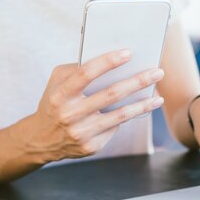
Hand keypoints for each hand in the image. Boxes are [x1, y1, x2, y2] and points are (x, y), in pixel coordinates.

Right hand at [20, 49, 163, 161]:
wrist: (41, 140)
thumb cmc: (55, 103)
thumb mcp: (56, 83)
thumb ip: (76, 69)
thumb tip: (110, 60)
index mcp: (60, 94)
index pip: (86, 73)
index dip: (108, 62)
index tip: (129, 53)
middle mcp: (70, 114)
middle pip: (111, 94)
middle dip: (137, 82)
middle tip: (158, 72)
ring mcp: (81, 132)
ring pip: (120, 115)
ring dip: (143, 104)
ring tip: (158, 96)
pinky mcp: (91, 146)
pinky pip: (115, 127)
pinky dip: (130, 117)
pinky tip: (142, 108)